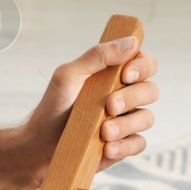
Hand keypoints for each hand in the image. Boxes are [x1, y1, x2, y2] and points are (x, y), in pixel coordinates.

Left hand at [24, 35, 158, 168]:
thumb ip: (97, 56)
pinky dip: (124, 146)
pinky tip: (106, 147)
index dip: (143, 66)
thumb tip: (130, 42)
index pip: (144, 64)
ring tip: (103, 132)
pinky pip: (138, 144)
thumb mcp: (69, 76)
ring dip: (126, 124)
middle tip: (109, 106)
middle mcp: (124, 96)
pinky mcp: (122, 144)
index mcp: (113, 76)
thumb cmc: (53, 106)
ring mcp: (125, 121)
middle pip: (150, 90)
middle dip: (132, 97)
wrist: (40, 144)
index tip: (126, 74)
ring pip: (146, 118)